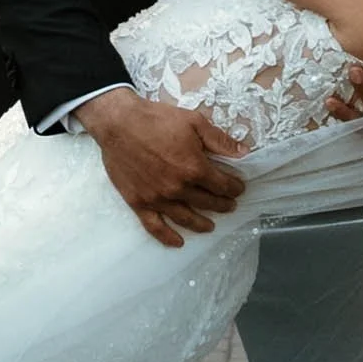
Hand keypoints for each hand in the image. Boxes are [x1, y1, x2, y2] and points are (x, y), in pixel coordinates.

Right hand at [81, 88, 245, 247]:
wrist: (118, 123)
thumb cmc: (157, 119)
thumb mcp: (194, 122)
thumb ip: (220, 140)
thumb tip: (244, 152)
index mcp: (194, 168)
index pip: (222, 185)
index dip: (234, 187)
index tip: (238, 188)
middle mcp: (178, 188)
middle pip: (208, 202)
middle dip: (222, 204)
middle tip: (229, 204)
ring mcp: (158, 198)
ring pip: (186, 218)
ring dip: (202, 223)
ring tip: (210, 225)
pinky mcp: (139, 202)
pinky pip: (155, 226)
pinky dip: (168, 237)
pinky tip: (178, 242)